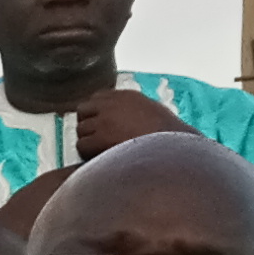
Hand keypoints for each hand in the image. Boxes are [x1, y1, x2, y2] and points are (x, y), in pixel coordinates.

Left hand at [73, 89, 191, 159]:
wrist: (173, 147)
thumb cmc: (169, 135)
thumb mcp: (152, 112)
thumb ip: (133, 111)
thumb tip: (123, 120)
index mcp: (126, 96)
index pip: (97, 98)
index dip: (96, 112)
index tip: (101, 124)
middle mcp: (111, 105)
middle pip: (83, 110)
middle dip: (87, 123)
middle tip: (96, 138)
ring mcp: (104, 121)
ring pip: (80, 130)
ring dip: (87, 139)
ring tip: (100, 150)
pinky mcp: (100, 138)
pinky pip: (81, 145)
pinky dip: (87, 153)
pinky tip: (100, 158)